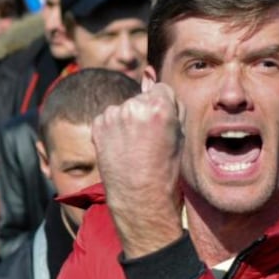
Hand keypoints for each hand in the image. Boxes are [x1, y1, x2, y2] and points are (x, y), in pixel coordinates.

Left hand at [92, 83, 183, 257]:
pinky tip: (122, 148)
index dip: (165, 107)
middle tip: (149, 140)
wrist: (140, 198)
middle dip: (145, 112)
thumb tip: (154, 80)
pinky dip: (114, 130)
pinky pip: (110, 118)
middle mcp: (133, 106)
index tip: (163, 126)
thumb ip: (172, 106)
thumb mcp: (180, 136)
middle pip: (142, 97)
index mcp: (159, 106)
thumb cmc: (166, 171)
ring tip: (135, 147)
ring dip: (129, 121)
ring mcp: (113, 115)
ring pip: (125, 108)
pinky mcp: (98, 125)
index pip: (162, 89)